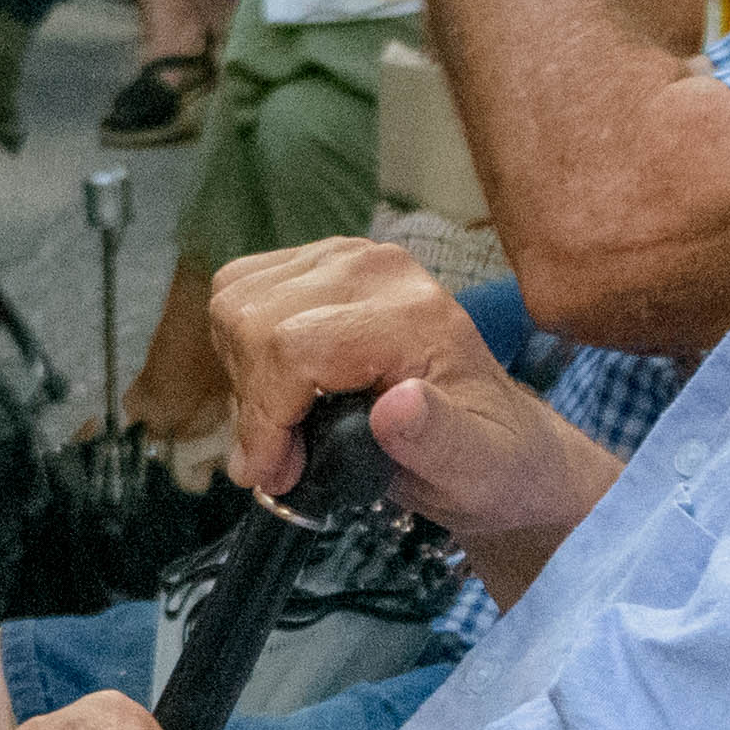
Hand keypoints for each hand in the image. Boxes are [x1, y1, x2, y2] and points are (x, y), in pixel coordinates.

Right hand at [207, 236, 615, 564]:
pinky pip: (238, 290)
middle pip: (254, 320)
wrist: (494, 438)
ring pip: (236, 301)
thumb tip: (398, 406)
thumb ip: (441, 440)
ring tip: (281, 428)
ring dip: (243, 376)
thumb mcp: (478, 471)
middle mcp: (374, 268)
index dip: (266, 416)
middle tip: (280, 461)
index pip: (295, 346)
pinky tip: (278, 391)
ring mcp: (342, 256)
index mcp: (415, 314)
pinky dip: (241, 350)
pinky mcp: (318, 261)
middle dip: (253, 400)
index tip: (272, 474)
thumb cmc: (486, 463)